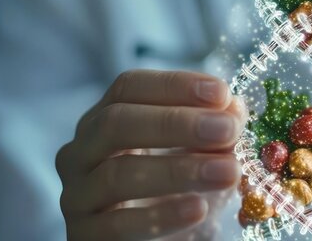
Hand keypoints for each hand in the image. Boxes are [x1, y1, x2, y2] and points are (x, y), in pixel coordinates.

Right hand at [56, 70, 246, 240]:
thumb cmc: (174, 192)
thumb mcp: (198, 156)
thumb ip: (214, 131)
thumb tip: (234, 109)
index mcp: (105, 120)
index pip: (129, 88)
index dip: (175, 86)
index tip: (222, 94)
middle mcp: (82, 152)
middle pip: (116, 123)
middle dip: (176, 123)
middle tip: (227, 129)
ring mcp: (77, 195)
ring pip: (116, 175)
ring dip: (178, 170)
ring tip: (227, 172)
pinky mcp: (83, 236)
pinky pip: (117, 225)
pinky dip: (161, 216)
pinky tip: (198, 209)